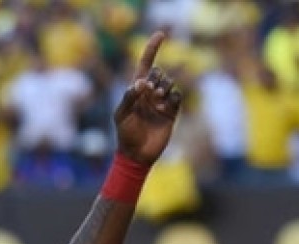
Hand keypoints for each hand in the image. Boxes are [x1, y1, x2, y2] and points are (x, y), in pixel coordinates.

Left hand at [113, 31, 182, 165]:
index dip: (152, 49)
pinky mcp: (172, 112)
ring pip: (170, 83)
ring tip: (157, 100)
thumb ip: (129, 98)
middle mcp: (149, 94)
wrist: (137, 155)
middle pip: (159, 73)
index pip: (145, 65)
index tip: (161, 33)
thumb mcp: (121, 116)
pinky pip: (178, 96)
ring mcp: (161, 102)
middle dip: (156, 78)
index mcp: (136, 91)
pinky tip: (167, 106)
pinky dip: (174, 97)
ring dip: (164, 87)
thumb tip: (141, 82)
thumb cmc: (125, 135)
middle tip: (149, 92)